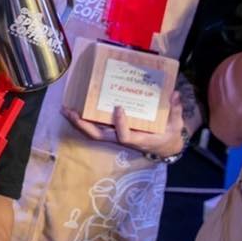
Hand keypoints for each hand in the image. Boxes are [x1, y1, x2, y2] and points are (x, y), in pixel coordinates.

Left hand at [62, 90, 186, 159]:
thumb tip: (174, 93)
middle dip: (83, 125)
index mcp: (138, 138)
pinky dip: (84, 120)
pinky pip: (96, 128)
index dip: (120, 124)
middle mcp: (123, 138)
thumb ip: (175, 110)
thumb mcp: (175, 125)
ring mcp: (116, 136)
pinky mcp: (113, 132)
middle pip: (99, 136)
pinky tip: (74, 109)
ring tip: (66, 109)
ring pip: (94, 133)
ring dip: (79, 122)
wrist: (164, 147)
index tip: (118, 108)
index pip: (124, 135)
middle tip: (70, 111)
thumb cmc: (169, 135)